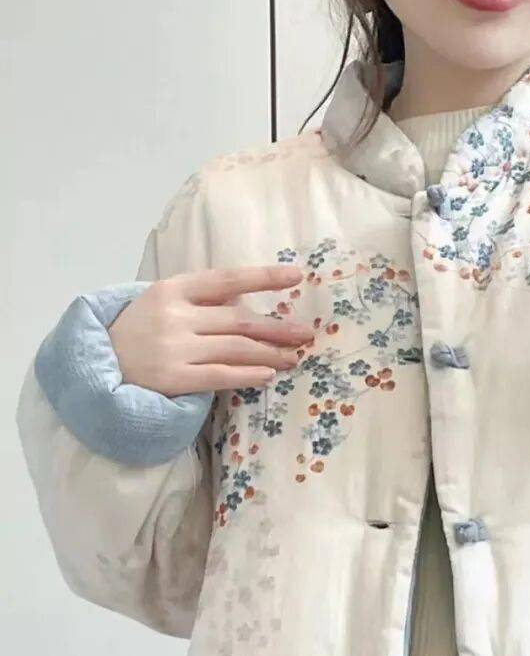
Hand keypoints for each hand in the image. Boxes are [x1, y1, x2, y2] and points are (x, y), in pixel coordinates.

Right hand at [109, 265, 315, 396]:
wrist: (97, 366)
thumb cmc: (138, 332)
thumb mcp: (162, 303)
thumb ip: (201, 300)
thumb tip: (247, 298)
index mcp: (172, 289)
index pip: (226, 279)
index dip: (263, 277)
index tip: (296, 276)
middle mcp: (174, 315)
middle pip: (238, 319)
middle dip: (277, 326)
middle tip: (306, 332)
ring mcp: (173, 347)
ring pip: (234, 347)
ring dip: (270, 352)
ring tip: (294, 357)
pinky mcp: (173, 379)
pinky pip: (220, 376)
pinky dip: (247, 375)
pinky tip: (269, 373)